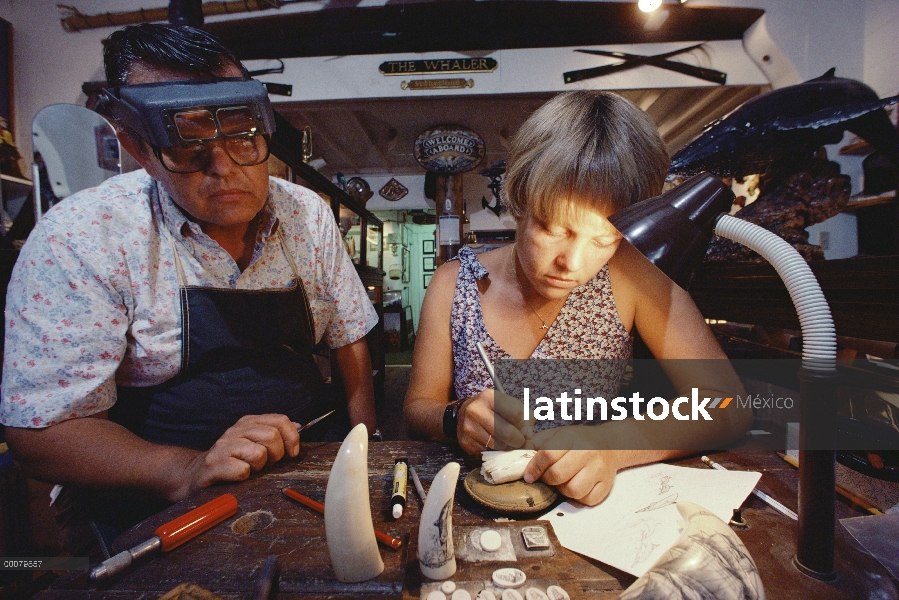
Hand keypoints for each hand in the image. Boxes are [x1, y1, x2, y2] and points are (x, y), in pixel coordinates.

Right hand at [175, 414, 300, 499]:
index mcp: (248, 422)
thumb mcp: (254, 443)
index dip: (292, 438)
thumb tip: (299, 427)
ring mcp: (223, 446)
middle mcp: (236, 430)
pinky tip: (236, 477)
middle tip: (265, 464)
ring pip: (259, 453)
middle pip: (272, 436)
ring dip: (258, 467)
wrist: (196, 475)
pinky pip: (242, 470)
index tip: (291, 454)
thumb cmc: (231, 461)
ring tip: (248, 469)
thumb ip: (275, 433)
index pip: (280, 420)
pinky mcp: (214, 465)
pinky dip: (243, 477)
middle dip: (276, 455)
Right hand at [456, 389, 527, 454]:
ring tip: (506, 442)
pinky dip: (494, 451)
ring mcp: (469, 427)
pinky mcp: (465, 442)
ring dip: (507, 447)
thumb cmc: (490, 409)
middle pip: (507, 432)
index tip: (523, 429)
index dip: (523, 424)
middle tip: (519, 441)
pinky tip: (494, 444)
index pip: (515, 413)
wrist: (462, 414)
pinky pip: (488, 452)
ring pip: (498, 445)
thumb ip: (524, 414)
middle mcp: (476, 410)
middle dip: (518, 440)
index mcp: (489, 397)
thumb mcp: (506, 404)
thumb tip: (531, 431)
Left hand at [524, 426, 621, 505]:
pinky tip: (577, 487)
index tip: (529, 475)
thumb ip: (540, 443)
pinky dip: (579, 498)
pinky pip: (587, 500)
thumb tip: (521, 456)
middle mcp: (588, 452)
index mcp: (572, 437)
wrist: (610, 445)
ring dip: (563, 490)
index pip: (548, 454)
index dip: (534, 467)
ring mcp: (599, 469)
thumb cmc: (578, 441)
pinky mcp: (606, 485)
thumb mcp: (559, 434)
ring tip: (563, 482)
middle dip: (548, 479)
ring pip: (573, 490)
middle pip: (558, 475)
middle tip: (547, 477)